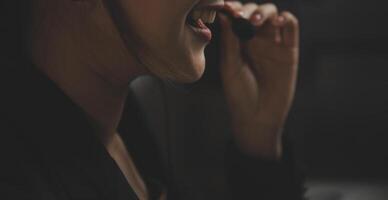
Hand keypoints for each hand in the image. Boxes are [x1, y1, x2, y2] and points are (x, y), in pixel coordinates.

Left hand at [219, 1, 298, 159]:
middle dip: (248, 10)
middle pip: (255, 12)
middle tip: (242, 16)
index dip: (233, 9)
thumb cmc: (239, 94)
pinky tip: (278, 21)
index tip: (227, 7)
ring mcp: (273, 44)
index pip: (236, 17)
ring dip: (265, 12)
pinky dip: (286, 19)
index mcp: (237, 42)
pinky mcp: (289, 51)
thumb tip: (223, 15)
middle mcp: (255, 40)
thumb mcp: (230, 67)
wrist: (258, 117)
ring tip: (256, 21)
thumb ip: (229, 41)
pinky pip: (291, 29)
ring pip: (272, 15)